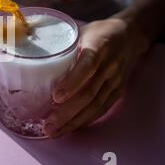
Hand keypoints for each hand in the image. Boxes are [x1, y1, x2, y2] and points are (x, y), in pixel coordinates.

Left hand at [43, 18, 148, 137]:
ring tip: (54, 132)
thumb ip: (63, 46)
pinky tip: (71, 128)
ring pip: (95, 106)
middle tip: (48, 125)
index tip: (56, 97)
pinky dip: (86, 120)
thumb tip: (32, 55)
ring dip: (74, 122)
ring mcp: (115, 80)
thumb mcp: (82, 32)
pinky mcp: (118, 91)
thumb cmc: (100, 33)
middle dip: (67, 113)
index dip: (72, 83)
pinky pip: (102, 109)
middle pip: (89, 93)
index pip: (87, 66)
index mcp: (98, 47)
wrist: (132, 35)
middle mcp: (109, 66)